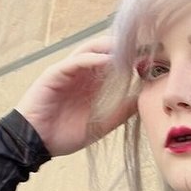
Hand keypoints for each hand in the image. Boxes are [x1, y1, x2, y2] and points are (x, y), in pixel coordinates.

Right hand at [15, 36, 136, 155]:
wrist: (35, 143)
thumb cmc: (64, 134)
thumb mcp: (102, 124)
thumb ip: (122, 111)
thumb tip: (145, 100)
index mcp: (93, 82)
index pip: (115, 62)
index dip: (134, 59)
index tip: (155, 60)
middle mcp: (82, 73)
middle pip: (105, 51)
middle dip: (126, 48)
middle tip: (147, 49)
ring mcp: (68, 71)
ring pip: (91, 50)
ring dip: (111, 48)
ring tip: (130, 50)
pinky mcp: (55, 74)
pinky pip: (75, 61)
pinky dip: (92, 59)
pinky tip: (108, 61)